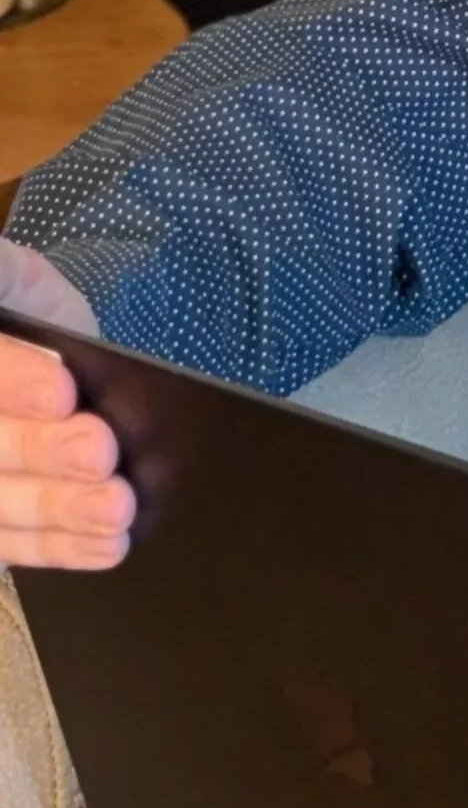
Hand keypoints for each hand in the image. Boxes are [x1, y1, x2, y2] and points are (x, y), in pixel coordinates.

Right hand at [0, 237, 129, 570]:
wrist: (33, 349)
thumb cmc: (17, 309)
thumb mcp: (10, 278)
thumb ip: (4, 273)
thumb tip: (2, 262)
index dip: (12, 383)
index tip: (63, 391)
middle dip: (41, 451)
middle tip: (100, 451)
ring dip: (59, 509)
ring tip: (115, 508)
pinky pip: (14, 540)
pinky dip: (61, 545)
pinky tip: (108, 545)